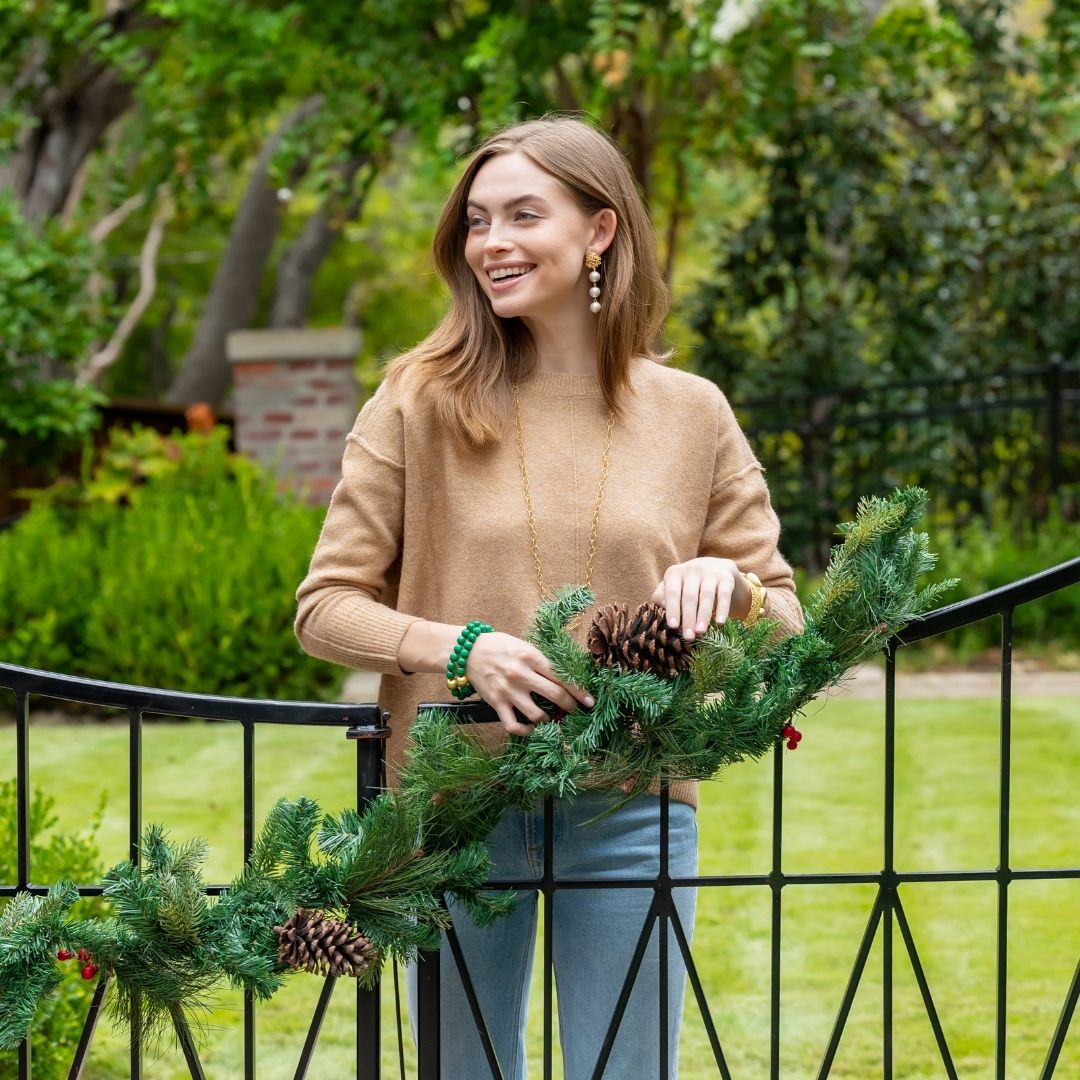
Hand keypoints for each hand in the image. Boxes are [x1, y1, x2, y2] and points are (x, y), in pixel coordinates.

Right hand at [466, 631, 594, 736]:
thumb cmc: (499, 645)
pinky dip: (525, 731)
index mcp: (531, 657)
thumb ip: (541, 660)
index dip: (579, 690)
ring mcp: (509, 691)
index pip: (562, 676)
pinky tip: (531, 728)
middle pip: (556, 695)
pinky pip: (514, 725)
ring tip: (552, 719)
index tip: (589, 701)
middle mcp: (521, 674)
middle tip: (577, 711)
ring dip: (550, 720)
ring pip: (538, 715)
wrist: (467, 650)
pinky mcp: (496, 703)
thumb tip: (565, 674)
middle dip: (571, 706)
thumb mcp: (523, 645)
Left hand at [650, 557, 746, 640]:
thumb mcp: (673, 585)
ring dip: (703, 615)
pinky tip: (720, 622)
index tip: (673, 626)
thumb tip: (661, 608)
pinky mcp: (726, 578)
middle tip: (688, 636)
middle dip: (688, 618)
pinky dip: (722, 609)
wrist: (716, 566)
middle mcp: (692, 570)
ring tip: (701, 632)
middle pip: (689, 597)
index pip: (672, 593)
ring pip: (706, 596)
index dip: (673, 609)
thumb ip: (662, 596)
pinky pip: (724, 595)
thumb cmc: (687, 583)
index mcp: (674, 573)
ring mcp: (710, 573)